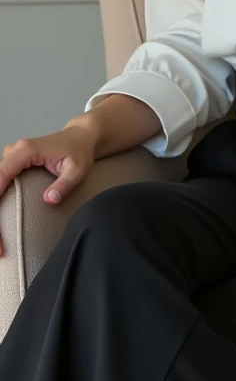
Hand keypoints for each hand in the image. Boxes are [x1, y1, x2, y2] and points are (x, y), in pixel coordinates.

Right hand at [0, 122, 97, 256]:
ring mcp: (11, 156)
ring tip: (1, 239)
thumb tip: (49, 200)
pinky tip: (2, 221)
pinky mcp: (13, 163)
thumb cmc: (80, 152)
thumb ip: (64, 185)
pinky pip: (0, 180)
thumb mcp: (78, 170)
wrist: (81, 136)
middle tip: (0, 244)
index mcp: (26, 151)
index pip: (2, 175)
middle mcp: (14, 151)